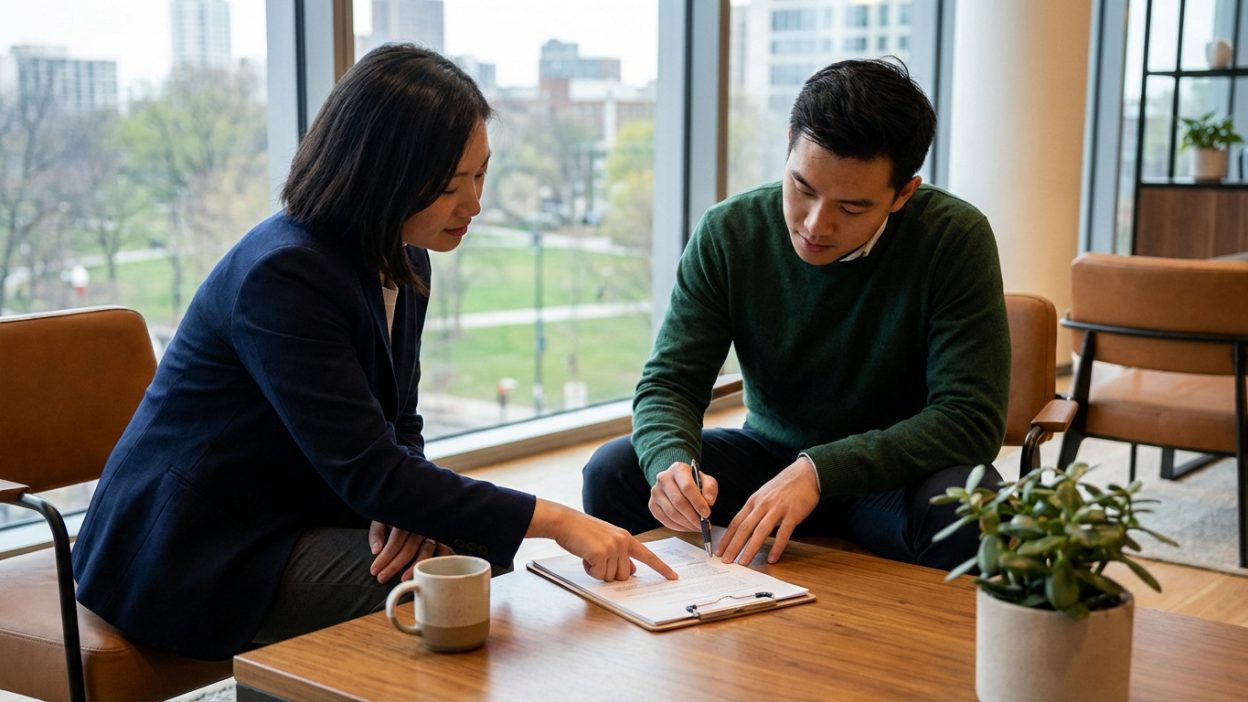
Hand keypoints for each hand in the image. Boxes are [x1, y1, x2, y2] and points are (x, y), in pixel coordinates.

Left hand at [368, 521, 452, 582]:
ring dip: (414, 567)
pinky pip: (444, 551)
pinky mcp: (442, 539)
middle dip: (394, 566)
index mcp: (404, 521)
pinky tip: (430, 572)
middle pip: (408, 550)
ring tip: (403, 579)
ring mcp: (432, 533)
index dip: (384, 558)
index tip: (374, 571)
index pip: (394, 542)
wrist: (413, 508)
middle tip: (382, 578)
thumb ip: (377, 534)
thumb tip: (376, 550)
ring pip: (425, 552)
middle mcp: (420, 526)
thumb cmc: (395, 518)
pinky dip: (438, 561)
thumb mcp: (382, 521)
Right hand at [526, 499, 678, 581]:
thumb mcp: (607, 540)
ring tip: (589, 555)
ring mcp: (613, 547)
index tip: (673, 577)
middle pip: (625, 575)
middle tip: (597, 559)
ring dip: (598, 571)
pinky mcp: (601, 553)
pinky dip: (590, 570)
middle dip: (610, 573)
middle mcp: (623, 542)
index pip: (649, 555)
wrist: (566, 522)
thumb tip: (631, 570)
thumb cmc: (583, 532)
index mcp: (626, 538)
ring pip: (612, 577)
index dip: (661, 568)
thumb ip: (620, 554)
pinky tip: (584, 556)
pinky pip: (599, 575)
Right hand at [648, 461, 716, 531]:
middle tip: (703, 525)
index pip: (687, 487)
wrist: (677, 481)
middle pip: (678, 502)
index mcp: (678, 469)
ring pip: (671, 512)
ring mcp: (656, 491)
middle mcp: (663, 478)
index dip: (697, 502)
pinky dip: (677, 526)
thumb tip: (709, 501)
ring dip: (686, 523)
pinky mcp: (652, 504)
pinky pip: (664, 519)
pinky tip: (687, 527)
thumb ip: (710, 488)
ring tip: (696, 527)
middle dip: (692, 516)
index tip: (706, 514)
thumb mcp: (706, 480)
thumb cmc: (694, 482)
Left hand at [717, 456, 819, 565]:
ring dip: (750, 548)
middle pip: (744, 528)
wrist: (806, 474)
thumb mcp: (763, 494)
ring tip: (743, 562)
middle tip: (725, 560)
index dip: (726, 538)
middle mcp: (762, 505)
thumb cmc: (784, 486)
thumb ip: (754, 510)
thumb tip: (744, 527)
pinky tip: (772, 558)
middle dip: (733, 546)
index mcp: (753, 501)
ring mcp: (777, 509)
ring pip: (760, 531)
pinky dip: (777, 547)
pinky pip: (783, 533)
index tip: (718, 551)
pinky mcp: (793, 513)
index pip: (736, 522)